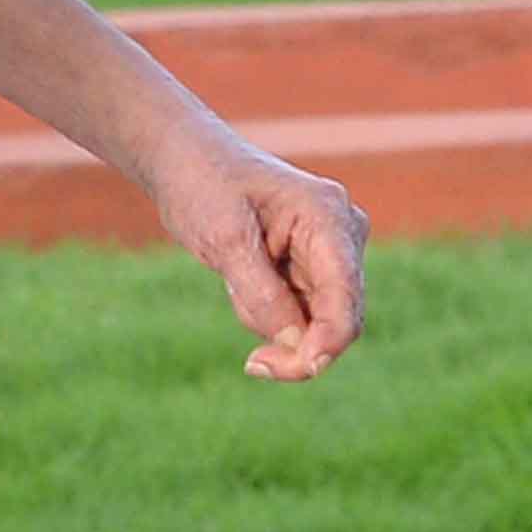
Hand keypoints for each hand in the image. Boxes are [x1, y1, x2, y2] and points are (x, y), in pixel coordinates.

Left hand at [140, 116, 369, 382]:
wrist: (186, 161)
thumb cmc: (203, 186)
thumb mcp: (224, 240)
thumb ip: (262, 294)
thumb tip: (296, 346)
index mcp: (328, 216)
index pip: (346, 295)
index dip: (330, 341)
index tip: (301, 369)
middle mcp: (341, 234)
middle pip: (340, 318)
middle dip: (296, 346)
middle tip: (253, 365)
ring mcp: (329, 253)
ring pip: (314, 322)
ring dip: (270, 321)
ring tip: (232, 279)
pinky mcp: (312, 268)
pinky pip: (297, 314)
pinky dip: (266, 313)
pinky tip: (239, 280)